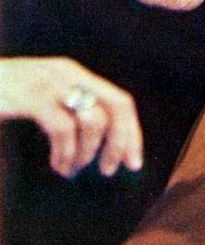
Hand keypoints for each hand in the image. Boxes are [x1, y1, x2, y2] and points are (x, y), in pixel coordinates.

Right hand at [0, 57, 142, 177]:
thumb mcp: (38, 98)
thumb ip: (66, 112)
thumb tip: (98, 148)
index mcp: (73, 74)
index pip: (120, 101)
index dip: (131, 132)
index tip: (133, 162)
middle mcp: (67, 73)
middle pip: (117, 106)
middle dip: (121, 141)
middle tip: (111, 170)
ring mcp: (49, 83)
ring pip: (93, 121)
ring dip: (87, 152)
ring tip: (72, 170)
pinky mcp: (30, 97)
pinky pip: (63, 128)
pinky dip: (66, 152)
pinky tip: (58, 166)